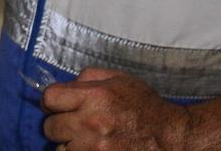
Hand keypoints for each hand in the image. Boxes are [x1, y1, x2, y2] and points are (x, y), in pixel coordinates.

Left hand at [42, 68, 191, 150]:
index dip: (52, 102)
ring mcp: (95, 148)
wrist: (170, 138)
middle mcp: (91, 123)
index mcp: (95, 96)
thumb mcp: (120, 79)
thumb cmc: (145, 107)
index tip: (58, 105)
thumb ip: (88, 77)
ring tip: (86, 139)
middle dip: (59, 125)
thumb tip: (66, 84)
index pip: (49, 98)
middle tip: (72, 124)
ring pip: (60, 149)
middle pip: (50, 127)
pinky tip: (92, 148)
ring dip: (69, 144)